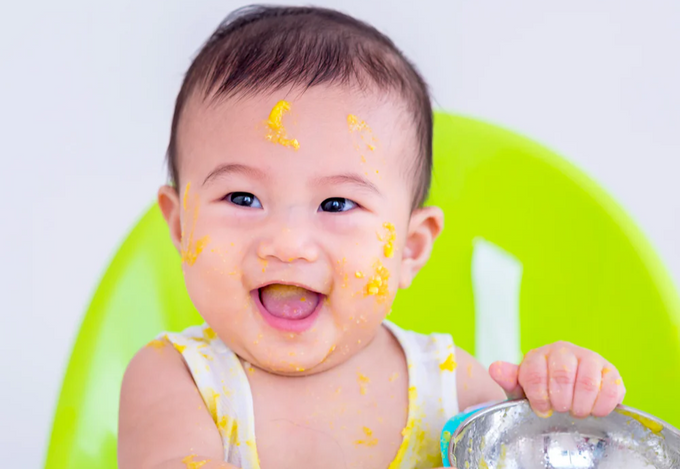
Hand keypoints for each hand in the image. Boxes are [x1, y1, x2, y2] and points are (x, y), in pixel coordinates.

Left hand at [489, 341, 624, 417]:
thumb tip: (495, 368)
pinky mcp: (611, 371)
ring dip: (581, 405)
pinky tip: (595, 411)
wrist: (566, 395)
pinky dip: (603, 405)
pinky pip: (612, 388)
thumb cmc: (541, 392)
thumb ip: (509, 379)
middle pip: (563, 376)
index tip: (541, 409)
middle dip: (560, 401)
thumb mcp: (521, 389)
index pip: (535, 373)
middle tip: (560, 410)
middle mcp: (564, 350)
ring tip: (576, 411)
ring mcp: (590, 358)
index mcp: (539, 354)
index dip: (538, 398)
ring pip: (588, 382)